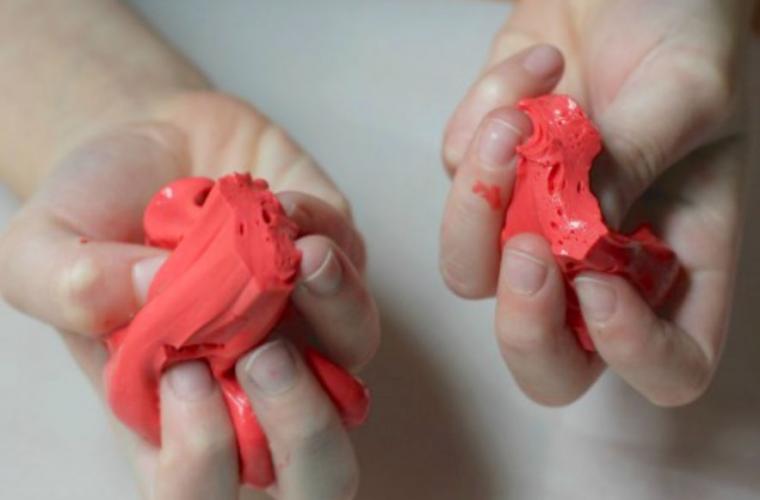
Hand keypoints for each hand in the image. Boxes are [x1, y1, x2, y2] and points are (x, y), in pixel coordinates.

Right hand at [0, 91, 379, 498]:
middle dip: (305, 430)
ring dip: (339, 314)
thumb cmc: (93, 210)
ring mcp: (300, 330)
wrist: (145, 143)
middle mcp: (246, 384)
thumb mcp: (41, 250)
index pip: (202, 491)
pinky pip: (356, 277)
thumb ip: (76, 289)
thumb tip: (162, 287)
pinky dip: (328, 242)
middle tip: (267, 358)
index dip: (203, 460)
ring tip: (298, 258)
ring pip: (354, 367)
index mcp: (170, 411)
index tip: (184, 377)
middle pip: (312, 471)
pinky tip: (281, 208)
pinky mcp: (332, 272)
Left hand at [440, 0, 751, 405]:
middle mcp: (601, 255)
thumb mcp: (686, 89)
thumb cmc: (683, 24)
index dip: (631, 351)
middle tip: (527, 246)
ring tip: (520, 122)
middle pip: (547, 359)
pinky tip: (536, 65)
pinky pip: (456, 176)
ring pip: (471, 275)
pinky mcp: (485, 176)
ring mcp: (532, 220)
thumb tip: (574, 238)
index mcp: (679, 252)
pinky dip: (482, 118)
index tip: (598, 284)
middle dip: (523, 322)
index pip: (669, 364)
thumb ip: (636, 165)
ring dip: (478, 205)